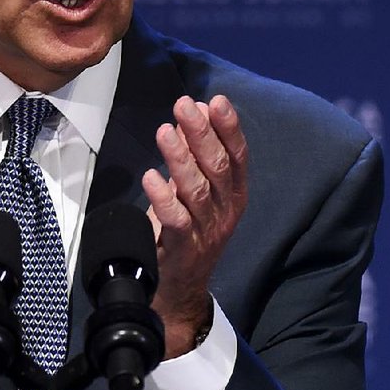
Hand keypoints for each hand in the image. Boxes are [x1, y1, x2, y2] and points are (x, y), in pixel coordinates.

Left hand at [142, 95, 247, 357]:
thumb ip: (196, 154)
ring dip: (181, 158)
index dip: (229, 128)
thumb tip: (197, 111)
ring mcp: (207, 232)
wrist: (179, 289)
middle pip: (219, 168)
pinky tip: (151, 176)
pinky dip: (163, 197)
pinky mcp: (184, 249)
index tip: (216, 100)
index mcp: (234, 195)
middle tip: (184, 105)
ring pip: (197, 191)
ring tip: (165, 131)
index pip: (238, 156)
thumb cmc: (186, 231)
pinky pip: (176, 221)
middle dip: (202, 134)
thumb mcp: (195, 191)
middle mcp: (226, 212)